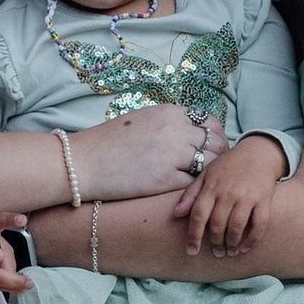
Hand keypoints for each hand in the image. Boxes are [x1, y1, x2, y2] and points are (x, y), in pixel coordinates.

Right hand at [76, 102, 209, 202]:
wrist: (83, 162)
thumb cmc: (109, 142)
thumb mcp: (142, 119)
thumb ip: (169, 122)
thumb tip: (194, 129)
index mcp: (169, 113)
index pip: (210, 122)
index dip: (216, 136)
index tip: (213, 147)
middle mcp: (175, 130)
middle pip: (216, 142)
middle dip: (219, 155)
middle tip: (214, 168)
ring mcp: (172, 155)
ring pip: (210, 164)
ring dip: (209, 173)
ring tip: (203, 181)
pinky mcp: (165, 179)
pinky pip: (194, 183)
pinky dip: (193, 187)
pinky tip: (187, 190)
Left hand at [184, 132, 288, 253]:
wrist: (258, 153)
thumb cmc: (228, 167)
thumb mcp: (206, 175)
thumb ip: (190, 194)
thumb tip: (176, 214)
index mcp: (211, 187)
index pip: (198, 215)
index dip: (194, 236)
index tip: (192, 251)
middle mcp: (228, 192)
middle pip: (217, 225)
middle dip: (215, 243)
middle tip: (216, 252)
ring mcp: (247, 196)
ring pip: (236, 228)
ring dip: (231, 245)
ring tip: (229, 252)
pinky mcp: (264, 200)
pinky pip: (259, 225)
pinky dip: (251, 240)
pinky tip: (245, 248)